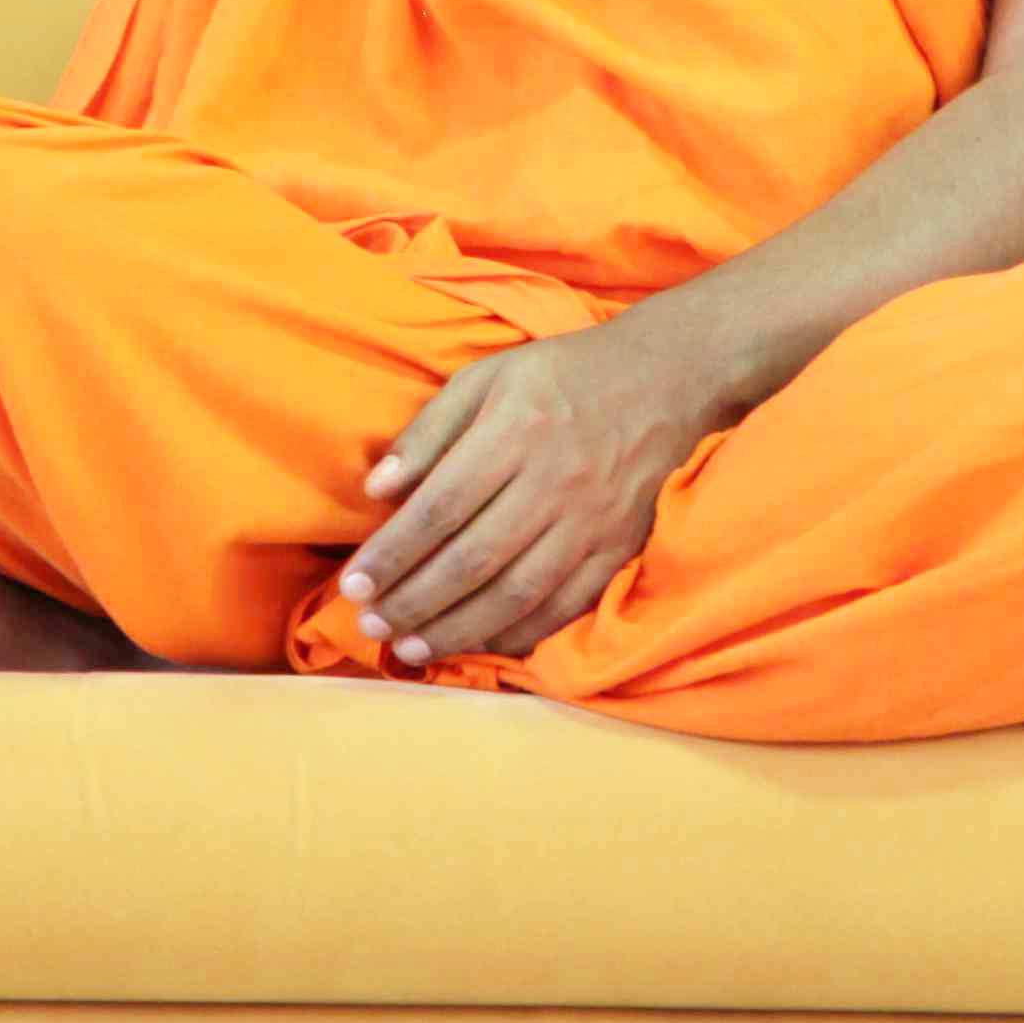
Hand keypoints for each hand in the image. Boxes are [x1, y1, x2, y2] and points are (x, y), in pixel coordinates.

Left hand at [341, 319, 728, 668]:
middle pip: (473, 559)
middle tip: (371, 623)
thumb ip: (430, 431)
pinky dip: (517, 634)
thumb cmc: (564, 375)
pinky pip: (564, 607)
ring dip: (457, 628)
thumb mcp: (490, 377)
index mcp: (517, 431)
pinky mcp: (620, 549)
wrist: (670, 380)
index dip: (393, 552)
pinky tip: (477, 644)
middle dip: (414, 600)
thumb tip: (377, 490)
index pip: (440, 506)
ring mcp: (593, 522)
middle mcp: (556, 482)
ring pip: (516, 593)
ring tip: (409, 647)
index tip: (354, 583)